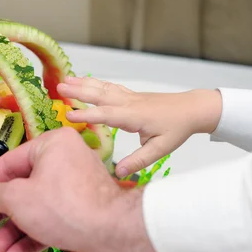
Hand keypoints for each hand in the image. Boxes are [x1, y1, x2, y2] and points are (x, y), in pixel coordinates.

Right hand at [0, 127, 164, 251]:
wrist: (115, 235)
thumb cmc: (64, 206)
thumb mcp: (16, 198)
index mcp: (50, 145)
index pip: (7, 164)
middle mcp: (63, 163)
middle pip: (19, 189)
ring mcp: (73, 190)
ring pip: (32, 210)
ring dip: (11, 232)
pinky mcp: (80, 215)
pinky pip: (49, 223)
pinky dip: (31, 238)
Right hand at [57, 76, 222, 176]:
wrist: (192, 109)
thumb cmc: (177, 128)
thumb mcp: (160, 149)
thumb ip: (139, 160)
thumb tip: (119, 171)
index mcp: (134, 116)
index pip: (106, 115)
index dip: (87, 115)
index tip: (68, 116)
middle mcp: (128, 103)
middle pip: (100, 95)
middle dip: (78, 91)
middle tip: (58, 88)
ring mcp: (128, 96)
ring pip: (102, 88)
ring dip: (82, 83)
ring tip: (63, 80)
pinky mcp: (129, 95)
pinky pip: (108, 86)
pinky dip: (93, 82)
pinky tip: (82, 80)